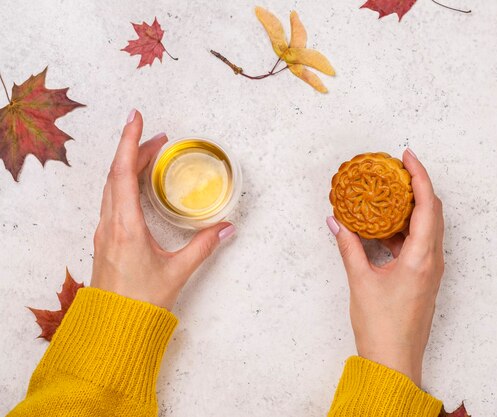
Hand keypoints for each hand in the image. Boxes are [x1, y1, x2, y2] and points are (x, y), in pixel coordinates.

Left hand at [91, 109, 235, 309]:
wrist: (114, 327)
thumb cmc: (141, 302)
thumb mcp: (177, 271)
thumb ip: (204, 246)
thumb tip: (227, 227)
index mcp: (125, 226)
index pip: (122, 173)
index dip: (129, 142)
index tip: (136, 118)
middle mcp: (110, 224)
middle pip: (115, 174)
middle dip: (134, 149)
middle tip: (160, 138)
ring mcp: (105, 231)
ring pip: (111, 186)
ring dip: (127, 165)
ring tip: (150, 155)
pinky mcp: (106, 239)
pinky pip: (111, 200)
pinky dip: (123, 182)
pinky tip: (138, 185)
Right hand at [327, 149, 443, 386]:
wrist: (394, 362)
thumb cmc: (381, 327)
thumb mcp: (360, 281)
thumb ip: (348, 247)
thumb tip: (336, 222)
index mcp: (421, 258)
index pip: (428, 206)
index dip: (419, 176)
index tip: (406, 157)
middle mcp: (432, 261)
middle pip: (433, 212)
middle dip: (418, 186)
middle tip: (397, 170)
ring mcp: (430, 270)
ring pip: (428, 227)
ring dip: (412, 207)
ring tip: (390, 193)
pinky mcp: (424, 279)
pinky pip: (420, 243)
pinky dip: (405, 229)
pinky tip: (384, 227)